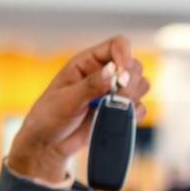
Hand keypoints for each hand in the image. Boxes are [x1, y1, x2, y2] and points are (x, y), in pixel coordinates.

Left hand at [5, 37, 151, 185]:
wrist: (48, 145)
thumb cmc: (49, 117)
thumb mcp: (65, 100)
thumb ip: (90, 86)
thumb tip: (112, 72)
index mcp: (88, 63)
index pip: (117, 45)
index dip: (125, 56)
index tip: (122, 76)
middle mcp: (103, 74)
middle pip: (134, 65)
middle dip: (131, 81)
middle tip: (116, 96)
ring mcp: (112, 93)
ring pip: (141, 85)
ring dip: (133, 97)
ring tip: (112, 109)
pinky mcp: (117, 111)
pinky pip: (139, 108)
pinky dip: (133, 114)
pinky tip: (116, 119)